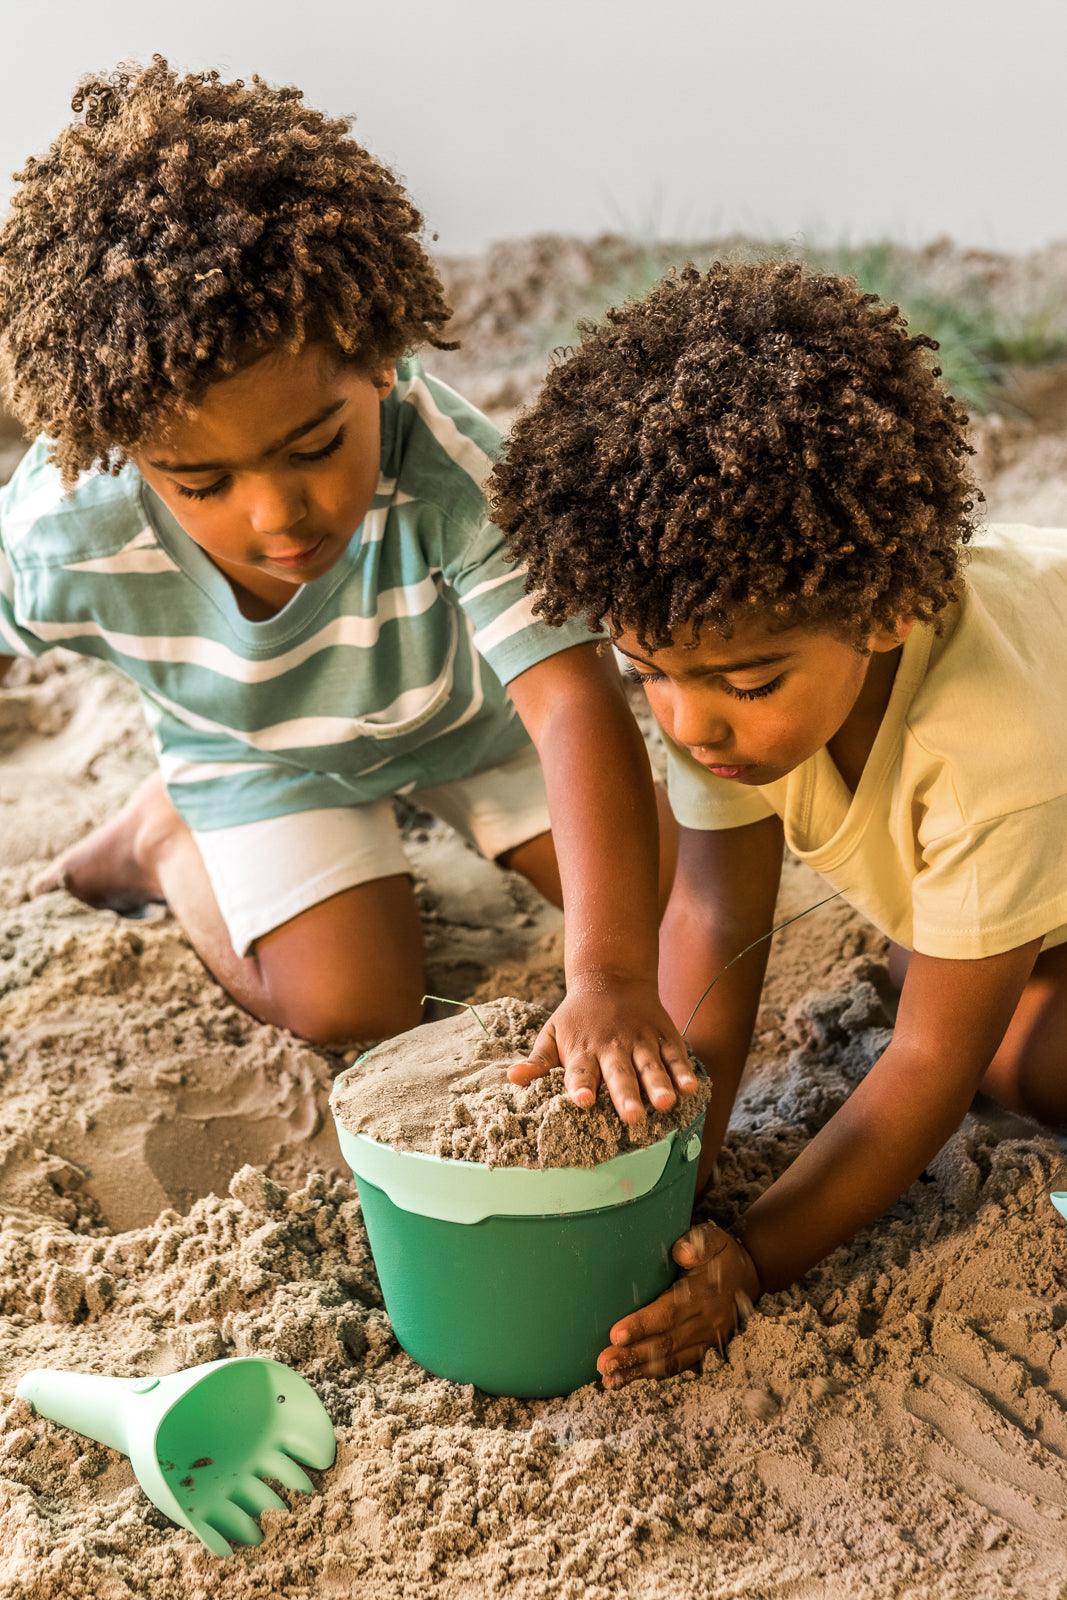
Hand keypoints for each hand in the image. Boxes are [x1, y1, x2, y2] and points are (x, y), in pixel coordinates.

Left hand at [507, 976, 697, 1123]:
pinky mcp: (664, 1038)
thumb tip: (512, 1079)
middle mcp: (613, 1048)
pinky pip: (676, 1056)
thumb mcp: (552, 1033)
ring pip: (651, 1067)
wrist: (611, 977)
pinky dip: (683, 1071)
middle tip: (631, 1117)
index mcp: (583, 1050)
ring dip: (658, 1085)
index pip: (580, 1071)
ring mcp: (641, 1042)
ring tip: (664, 1104)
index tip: (582, 1100)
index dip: (581, 1086)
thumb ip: (538, 1061)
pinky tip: (691, 1089)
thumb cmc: (577, 1017)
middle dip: (625, 1095)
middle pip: (619, 1074)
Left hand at [597, 1222, 760, 1385]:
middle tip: (604, 1364)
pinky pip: (678, 1366)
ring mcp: (706, 1339)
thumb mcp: (713, 1239)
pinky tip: (628, 1379)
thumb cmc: (721, 1254)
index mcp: (704, 1293)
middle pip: (666, 1343)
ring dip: (639, 1371)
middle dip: (633, 1355)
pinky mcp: (704, 1349)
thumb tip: (681, 1252)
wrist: (749, 1275)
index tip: (616, 1334)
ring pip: (670, 1360)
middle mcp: (706, 1321)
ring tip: (610, 1379)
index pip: (670, 1312)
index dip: (643, 1325)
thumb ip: (698, 1243)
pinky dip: (653, 1375)